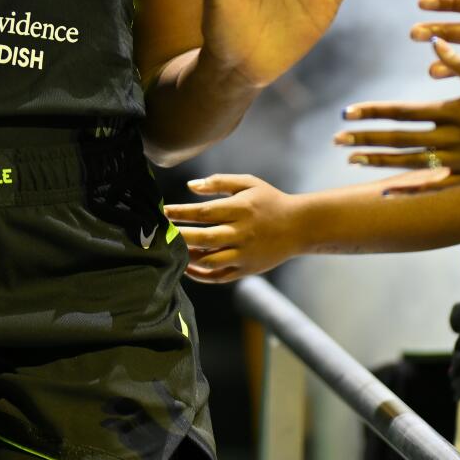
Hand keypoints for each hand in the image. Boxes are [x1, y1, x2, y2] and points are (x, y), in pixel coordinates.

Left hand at [164, 173, 301, 282]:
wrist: (299, 226)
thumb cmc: (269, 200)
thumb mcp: (248, 183)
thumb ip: (218, 182)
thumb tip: (189, 186)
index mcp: (240, 209)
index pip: (204, 213)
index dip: (181, 212)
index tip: (163, 212)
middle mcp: (242, 233)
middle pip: (204, 238)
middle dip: (179, 236)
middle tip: (161, 233)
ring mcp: (244, 254)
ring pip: (210, 261)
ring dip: (187, 257)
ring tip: (172, 249)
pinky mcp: (246, 269)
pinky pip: (219, 276)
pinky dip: (200, 275)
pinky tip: (187, 267)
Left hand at [337, 40, 459, 193]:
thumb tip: (435, 43)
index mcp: (452, 111)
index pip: (401, 112)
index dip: (371, 113)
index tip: (346, 114)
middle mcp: (450, 138)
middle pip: (398, 139)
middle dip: (364, 140)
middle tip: (336, 141)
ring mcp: (458, 162)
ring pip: (410, 163)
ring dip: (379, 162)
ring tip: (352, 161)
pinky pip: (434, 187)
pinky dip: (409, 190)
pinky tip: (387, 192)